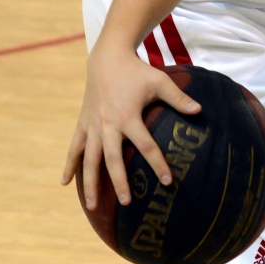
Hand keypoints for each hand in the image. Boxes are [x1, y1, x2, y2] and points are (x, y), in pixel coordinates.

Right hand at [60, 43, 200, 209]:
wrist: (107, 58)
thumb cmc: (137, 71)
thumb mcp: (160, 81)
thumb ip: (179, 98)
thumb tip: (199, 111)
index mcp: (128, 116)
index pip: (146, 145)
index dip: (158, 164)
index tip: (169, 181)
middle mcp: (108, 124)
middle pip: (113, 159)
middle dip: (119, 182)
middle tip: (127, 202)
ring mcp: (93, 125)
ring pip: (89, 159)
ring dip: (90, 182)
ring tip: (91, 205)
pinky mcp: (83, 124)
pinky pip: (75, 148)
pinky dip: (69, 165)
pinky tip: (64, 183)